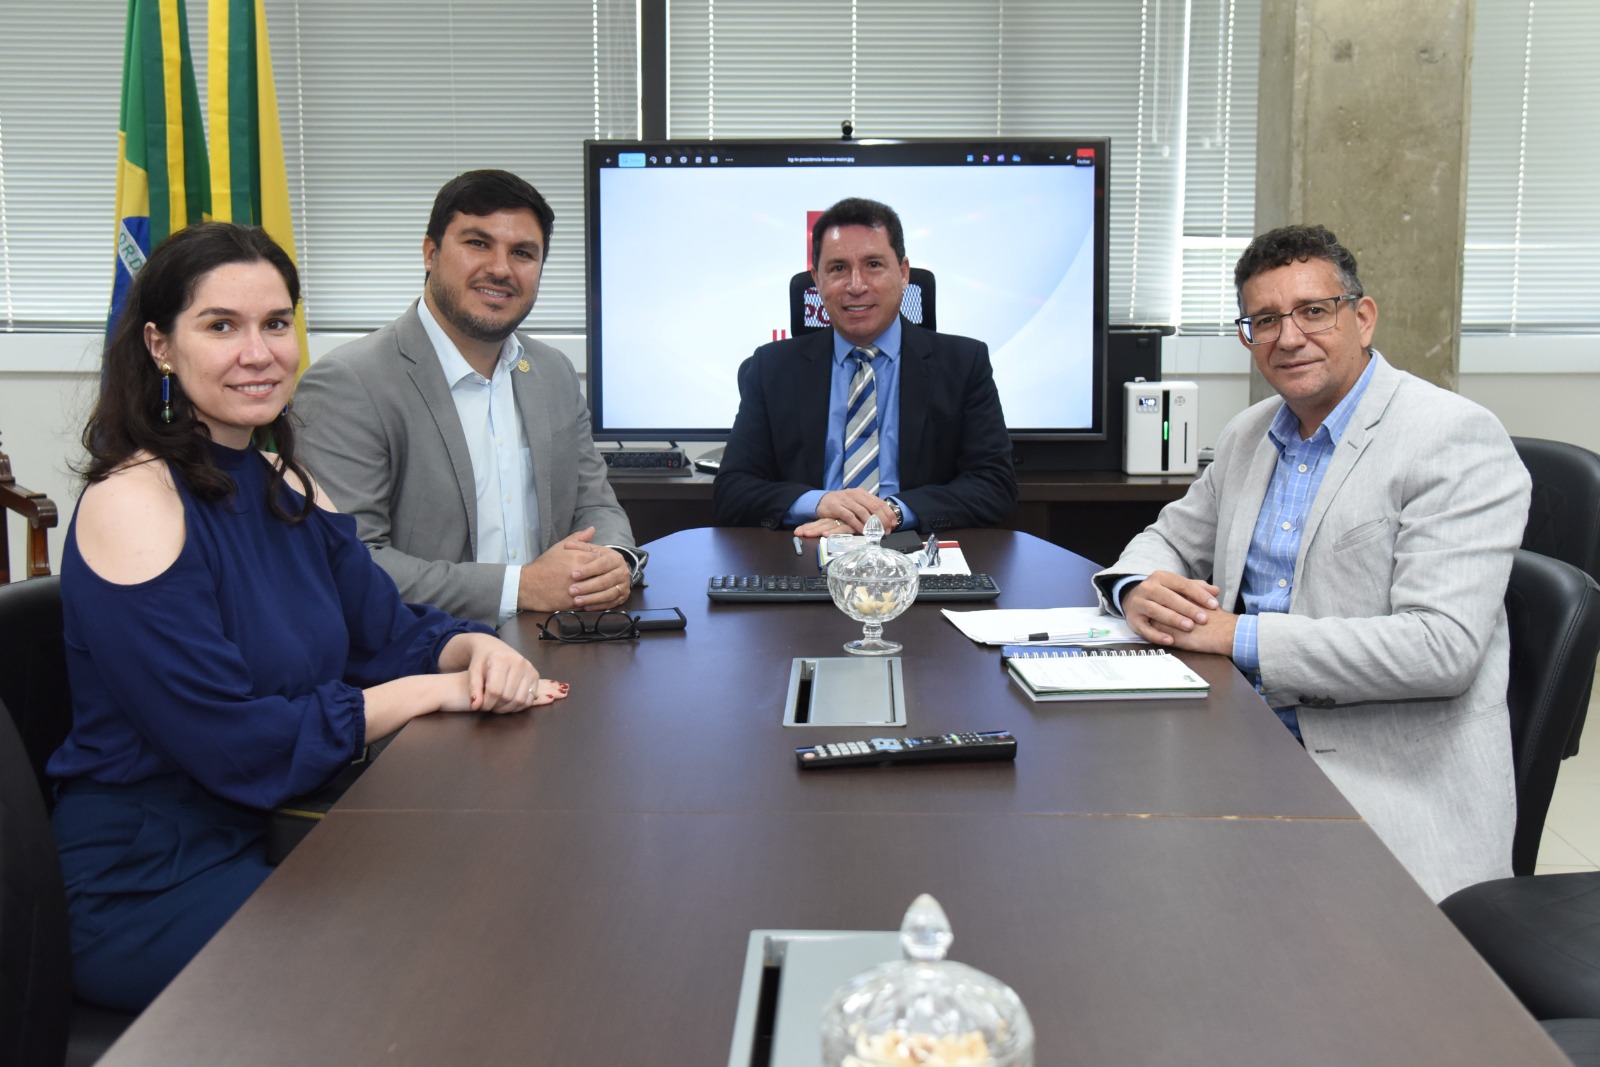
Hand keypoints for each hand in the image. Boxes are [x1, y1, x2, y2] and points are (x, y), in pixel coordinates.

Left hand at [437, 634, 570, 710]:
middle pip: (510, 697)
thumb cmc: (479, 661)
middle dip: (498, 707)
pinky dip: (522, 703)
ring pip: (522, 698)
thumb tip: (475, 705)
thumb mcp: (472, 671)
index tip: (480, 706)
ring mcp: (528, 668)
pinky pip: (531, 695)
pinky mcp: (534, 674)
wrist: (490, 648)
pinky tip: (513, 702)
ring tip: (498, 705)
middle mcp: (518, 663)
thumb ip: (473, 687)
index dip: (487, 703)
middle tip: (488, 707)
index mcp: (502, 661)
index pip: (496, 692)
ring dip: (510, 707)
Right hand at [517, 527, 632, 612]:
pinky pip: (591, 603)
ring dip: (605, 591)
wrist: (529, 585)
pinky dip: (596, 603)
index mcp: (579, 558)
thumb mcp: (560, 547)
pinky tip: (598, 601)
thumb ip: (578, 539)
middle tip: (611, 579)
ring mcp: (578, 589)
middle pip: (604, 576)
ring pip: (600, 591)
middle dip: (608, 578)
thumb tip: (592, 529)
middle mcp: (581, 574)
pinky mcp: (574, 603)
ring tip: (606, 590)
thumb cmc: (545, 565)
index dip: (606, 563)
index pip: (602, 560)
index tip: (606, 565)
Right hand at [796, 489, 895, 536]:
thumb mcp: (856, 503)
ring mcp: (846, 500)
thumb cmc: (842, 504)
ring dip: (871, 524)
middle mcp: (855, 495)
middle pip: (874, 507)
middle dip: (882, 520)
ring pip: (863, 512)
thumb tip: (884, 520)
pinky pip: (850, 517)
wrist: (822, 501)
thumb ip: (868, 508)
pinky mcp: (837, 507)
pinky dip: (857, 525)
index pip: (880, 502)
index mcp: (862, 493)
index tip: (893, 524)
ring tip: (876, 532)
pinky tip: (862, 531)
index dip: (888, 514)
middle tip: (886, 531)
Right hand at [1122, 571, 1222, 646]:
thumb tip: (1216, 591)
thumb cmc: (1162, 594)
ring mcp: (1138, 603)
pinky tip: (1170, 640)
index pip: (1182, 584)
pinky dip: (1157, 635)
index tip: (1214, 605)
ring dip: (1173, 619)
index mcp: (1160, 577)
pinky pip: (1144, 629)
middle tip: (1204, 619)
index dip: (1199, 594)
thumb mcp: (1177, 587)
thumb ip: (1196, 588)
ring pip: (1156, 611)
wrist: (1132, 599)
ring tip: (1189, 627)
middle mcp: (1147, 588)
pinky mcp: (1132, 619)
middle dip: (1187, 608)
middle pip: (1168, 597)